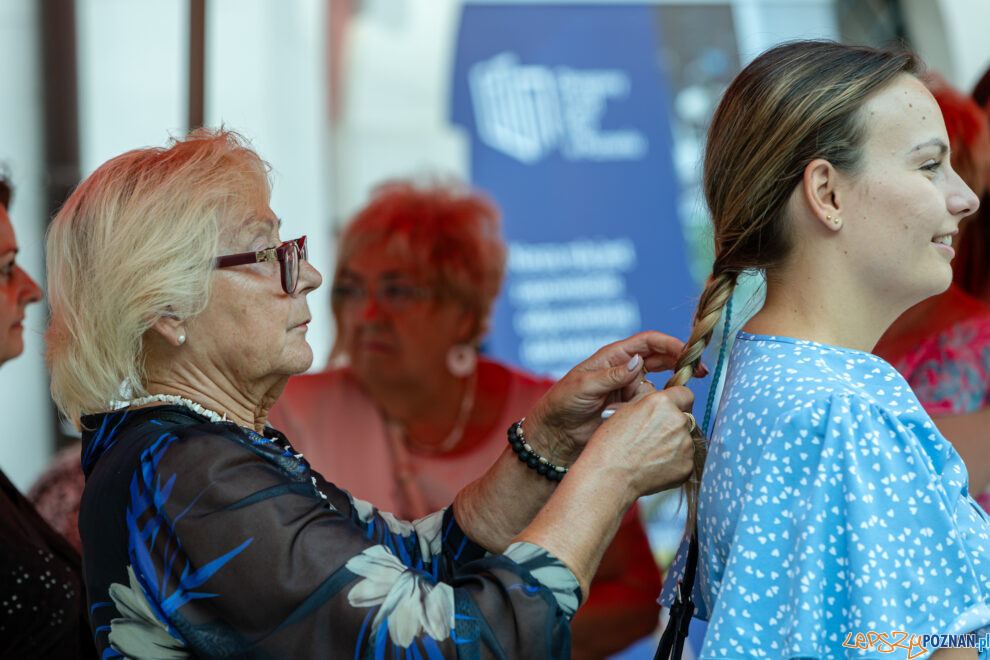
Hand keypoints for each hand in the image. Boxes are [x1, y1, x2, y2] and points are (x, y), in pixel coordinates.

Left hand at [524, 331, 704, 463]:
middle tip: (699, 373)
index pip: (648, 342)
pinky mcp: (631, 408)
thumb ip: (611, 376)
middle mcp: (625, 369)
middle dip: (680, 364)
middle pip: (661, 359)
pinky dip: (652, 410)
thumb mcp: (584, 386)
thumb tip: (638, 362)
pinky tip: (645, 418)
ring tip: (635, 408)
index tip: (688, 353)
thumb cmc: (562, 403)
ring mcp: (630, 389)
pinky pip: (650, 405)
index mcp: (613, 356)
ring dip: (656, 396)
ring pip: (657, 386)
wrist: (556, 434)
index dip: (670, 344)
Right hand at [581, 386, 695, 497]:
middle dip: (673, 425)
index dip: (677, 402)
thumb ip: (650, 406)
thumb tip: (660, 407)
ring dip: (673, 443)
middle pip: (686, 418)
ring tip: (650, 453)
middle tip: (654, 436)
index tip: (672, 409)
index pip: (685, 394)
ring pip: (685, 439)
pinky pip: (684, 459)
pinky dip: (673, 462)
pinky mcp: (687, 466)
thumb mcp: (625, 412)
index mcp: (662, 403)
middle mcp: (678, 421)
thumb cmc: (610, 446)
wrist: (609, 477)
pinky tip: (654, 466)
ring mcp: (685, 445)